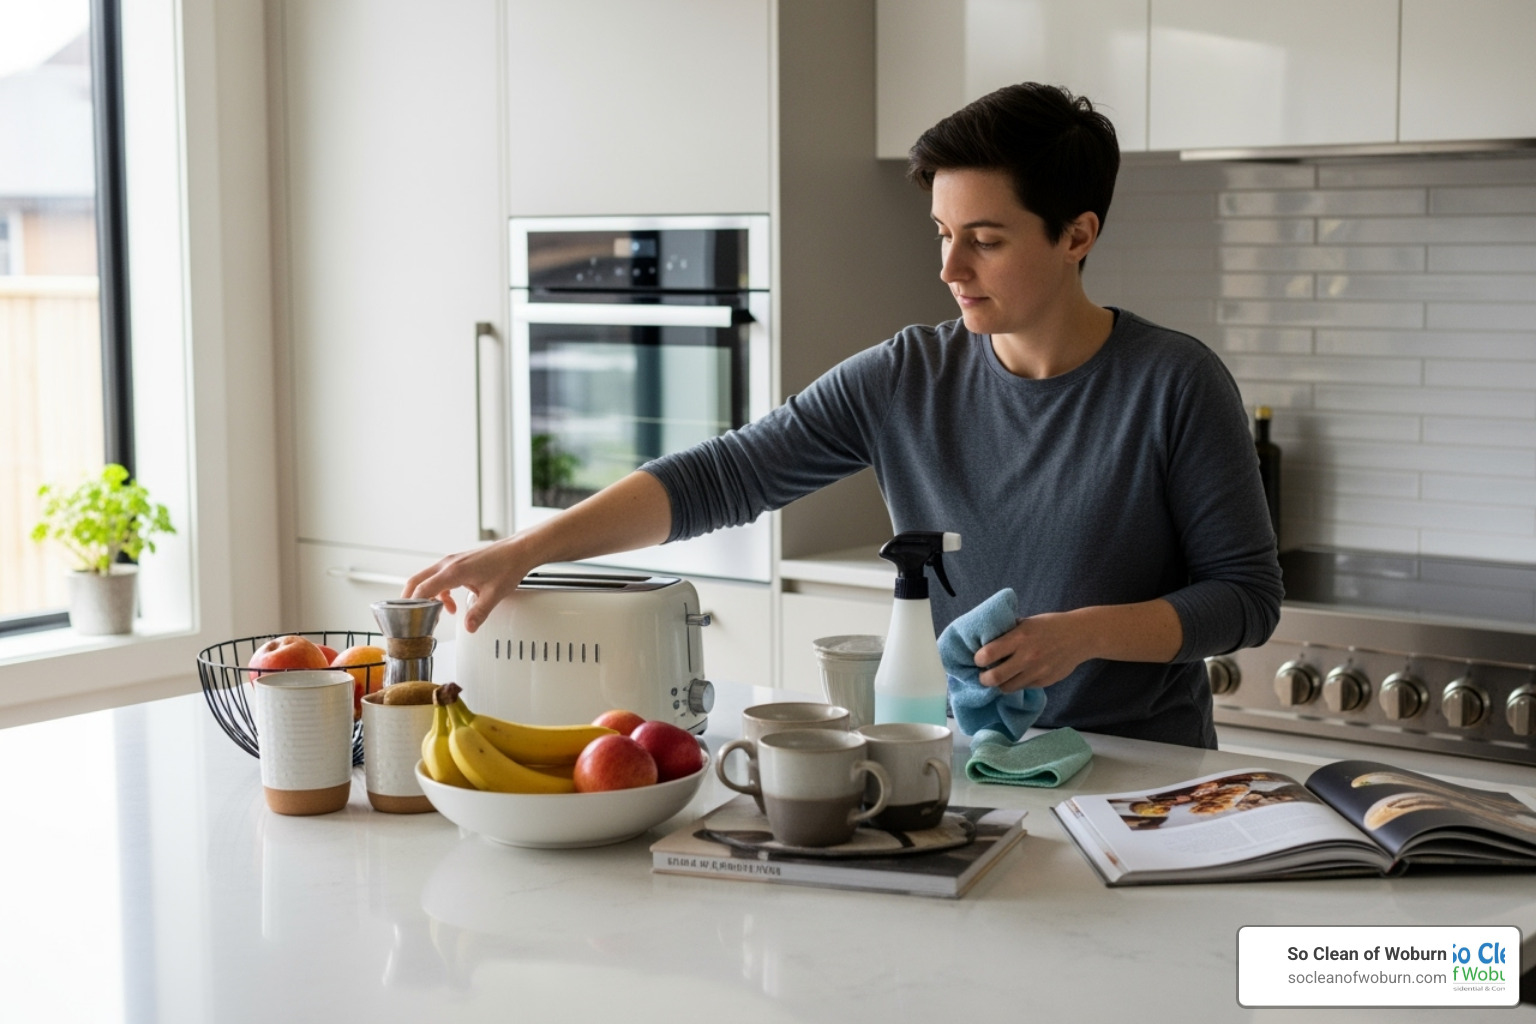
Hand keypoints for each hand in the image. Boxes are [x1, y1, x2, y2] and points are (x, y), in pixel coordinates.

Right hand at [403, 538, 532, 632]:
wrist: (518, 551)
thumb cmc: (507, 566)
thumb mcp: (493, 595)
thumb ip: (479, 613)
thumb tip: (469, 627)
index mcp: (453, 571)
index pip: (422, 588)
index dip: (413, 604)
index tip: (410, 618)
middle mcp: (448, 564)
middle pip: (418, 580)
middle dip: (410, 599)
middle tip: (408, 616)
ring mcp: (452, 562)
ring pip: (428, 579)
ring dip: (427, 596)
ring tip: (436, 614)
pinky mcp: (458, 563)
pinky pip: (440, 578)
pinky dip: (439, 592)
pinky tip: (451, 604)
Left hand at [973, 612, 1089, 692]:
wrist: (1080, 636)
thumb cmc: (1050, 626)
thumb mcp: (1027, 622)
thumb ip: (1008, 632)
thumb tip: (985, 640)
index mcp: (1019, 637)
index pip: (987, 654)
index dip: (978, 659)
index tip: (979, 658)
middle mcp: (1027, 657)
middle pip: (994, 678)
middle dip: (983, 678)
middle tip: (983, 674)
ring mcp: (1037, 672)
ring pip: (1007, 688)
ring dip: (999, 684)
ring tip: (999, 677)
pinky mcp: (1045, 682)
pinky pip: (1022, 688)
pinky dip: (1016, 684)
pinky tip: (1017, 675)